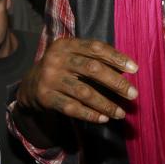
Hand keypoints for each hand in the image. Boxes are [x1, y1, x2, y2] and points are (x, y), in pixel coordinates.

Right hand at [16, 38, 137, 123]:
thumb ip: (94, 58)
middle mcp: (56, 59)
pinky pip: (71, 108)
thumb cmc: (62, 68)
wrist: (29, 85)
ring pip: (84, 92)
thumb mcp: (73, 56)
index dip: (116, 57)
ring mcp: (49, 78)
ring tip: (121, 113)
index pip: (95, 48)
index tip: (135, 69)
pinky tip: (103, 119)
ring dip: (105, 104)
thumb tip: (127, 69)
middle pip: (92, 69)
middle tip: (133, 94)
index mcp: (65, 44)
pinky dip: (89, 114)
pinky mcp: (45, 97)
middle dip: (115, 83)